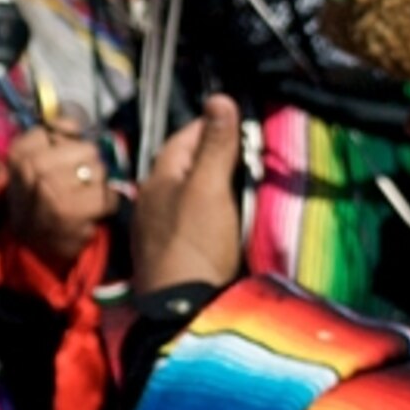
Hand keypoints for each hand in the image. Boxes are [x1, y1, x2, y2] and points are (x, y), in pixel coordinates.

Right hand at [0, 125, 119, 267]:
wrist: (32, 243)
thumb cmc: (38, 196)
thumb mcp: (33, 160)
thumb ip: (56, 134)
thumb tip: (75, 124)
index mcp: (23, 152)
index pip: (64, 127)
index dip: (70, 141)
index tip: (64, 155)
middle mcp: (35, 169)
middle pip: (89, 150)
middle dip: (89, 164)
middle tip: (78, 179)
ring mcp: (54, 192)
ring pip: (100, 172)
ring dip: (97, 185)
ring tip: (83, 195)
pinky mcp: (74, 215)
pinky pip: (108, 197)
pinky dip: (106, 204)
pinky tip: (92, 209)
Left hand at [133, 93, 243, 295]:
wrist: (183, 311)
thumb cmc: (194, 243)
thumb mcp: (209, 188)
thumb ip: (215, 145)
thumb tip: (220, 98)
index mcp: (158, 178)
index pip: (185, 137)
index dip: (213, 125)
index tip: (244, 123)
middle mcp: (155, 200)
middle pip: (190, 166)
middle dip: (220, 155)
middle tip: (254, 153)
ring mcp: (163, 228)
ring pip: (194, 193)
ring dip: (220, 185)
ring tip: (250, 183)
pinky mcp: (176, 253)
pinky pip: (198, 219)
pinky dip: (217, 212)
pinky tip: (234, 218)